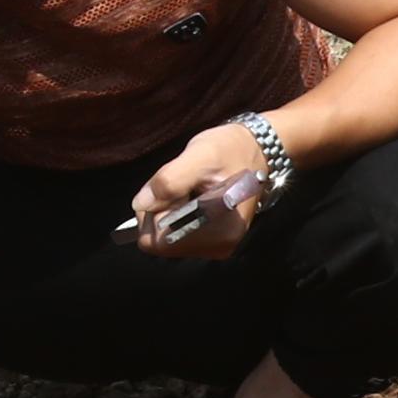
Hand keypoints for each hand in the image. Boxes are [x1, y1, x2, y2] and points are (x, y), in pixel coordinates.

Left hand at [130, 124, 276, 260]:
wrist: (256, 150)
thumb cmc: (230, 150)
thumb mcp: (199, 156)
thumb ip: (169, 181)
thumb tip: (141, 204)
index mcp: (218, 232)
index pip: (158, 240)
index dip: (154, 212)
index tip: (174, 188)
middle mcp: (219, 247)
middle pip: (161, 242)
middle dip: (162, 211)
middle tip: (184, 186)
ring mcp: (217, 247)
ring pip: (167, 238)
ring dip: (169, 212)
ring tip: (191, 190)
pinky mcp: (214, 242)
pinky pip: (178, 235)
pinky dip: (177, 216)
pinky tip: (194, 198)